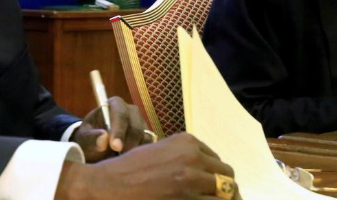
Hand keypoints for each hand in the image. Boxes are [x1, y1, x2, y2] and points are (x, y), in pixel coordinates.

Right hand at [55, 132, 240, 199]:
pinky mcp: (187, 198)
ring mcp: (192, 178)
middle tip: (212, 199)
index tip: (207, 188)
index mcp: (187, 141)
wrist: (108, 185)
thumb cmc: (130, 170)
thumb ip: (184, 157)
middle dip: (224, 190)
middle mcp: (193, 156)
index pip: (218, 162)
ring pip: (227, 193)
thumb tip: (205, 172)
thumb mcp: (159, 152)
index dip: (215, 177)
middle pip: (227, 177)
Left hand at [72, 96, 150, 162]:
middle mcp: (131, 111)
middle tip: (120, 158)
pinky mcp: (147, 136)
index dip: (119, 131)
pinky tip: (131, 161)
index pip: (120, 115)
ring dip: (135, 151)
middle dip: (128, 143)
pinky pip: (149, 145)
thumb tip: (103, 138)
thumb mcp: (84, 139)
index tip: (115, 147)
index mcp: (114, 105)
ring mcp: (141, 123)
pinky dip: (142, 154)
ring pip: (145, 137)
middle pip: (136, 126)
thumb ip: (91, 138)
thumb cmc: (89, 139)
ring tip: (122, 161)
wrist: (96, 147)